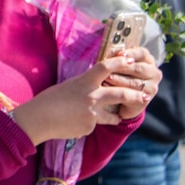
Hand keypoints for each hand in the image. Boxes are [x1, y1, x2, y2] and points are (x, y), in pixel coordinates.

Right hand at [10, 56, 152, 144]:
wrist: (39, 119)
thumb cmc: (48, 100)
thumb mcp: (67, 87)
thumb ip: (83, 87)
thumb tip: (92, 88)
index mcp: (84, 82)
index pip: (105, 67)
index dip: (119, 61)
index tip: (129, 58)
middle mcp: (91, 96)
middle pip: (120, 93)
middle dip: (135, 95)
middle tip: (145, 95)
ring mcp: (92, 113)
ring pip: (112, 115)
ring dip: (116, 116)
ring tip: (121, 117)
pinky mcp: (89, 127)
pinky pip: (94, 126)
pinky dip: (87, 125)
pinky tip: (74, 125)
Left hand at [102, 46, 162, 120]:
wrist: (118, 97)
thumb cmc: (117, 75)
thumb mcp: (118, 64)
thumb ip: (117, 57)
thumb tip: (111, 52)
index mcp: (148, 60)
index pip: (142, 53)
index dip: (131, 53)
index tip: (119, 54)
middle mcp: (154, 73)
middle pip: (138, 68)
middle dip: (122, 68)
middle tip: (108, 69)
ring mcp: (152, 87)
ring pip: (135, 83)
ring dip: (119, 80)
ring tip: (106, 78)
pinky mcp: (145, 99)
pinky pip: (133, 96)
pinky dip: (121, 92)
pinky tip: (110, 91)